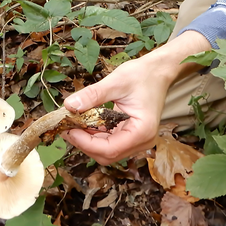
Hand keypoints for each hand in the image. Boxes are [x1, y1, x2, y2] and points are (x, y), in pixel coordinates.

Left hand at [63, 30, 210, 163]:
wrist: (158, 70)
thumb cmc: (143, 74)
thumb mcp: (116, 82)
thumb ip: (93, 95)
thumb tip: (69, 105)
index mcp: (142, 131)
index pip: (109, 149)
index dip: (86, 143)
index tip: (69, 129)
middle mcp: (142, 141)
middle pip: (107, 154)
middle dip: (84, 142)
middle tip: (66, 126)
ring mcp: (137, 140)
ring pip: (107, 150)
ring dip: (88, 139)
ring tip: (73, 122)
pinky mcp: (131, 135)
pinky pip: (110, 141)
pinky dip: (96, 134)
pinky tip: (85, 121)